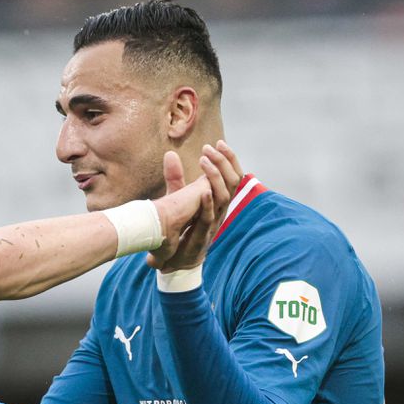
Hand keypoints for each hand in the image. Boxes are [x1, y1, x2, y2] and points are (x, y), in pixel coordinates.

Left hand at [148, 141, 242, 271]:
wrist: (174, 261)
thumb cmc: (179, 229)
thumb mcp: (177, 198)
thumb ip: (176, 178)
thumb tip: (170, 154)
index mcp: (217, 200)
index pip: (232, 175)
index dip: (229, 158)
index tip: (218, 142)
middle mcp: (219, 210)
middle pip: (233, 182)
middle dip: (225, 162)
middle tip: (211, 147)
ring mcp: (212, 223)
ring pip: (224, 197)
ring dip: (216, 176)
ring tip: (204, 161)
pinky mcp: (202, 236)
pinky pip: (209, 218)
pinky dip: (207, 203)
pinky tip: (204, 190)